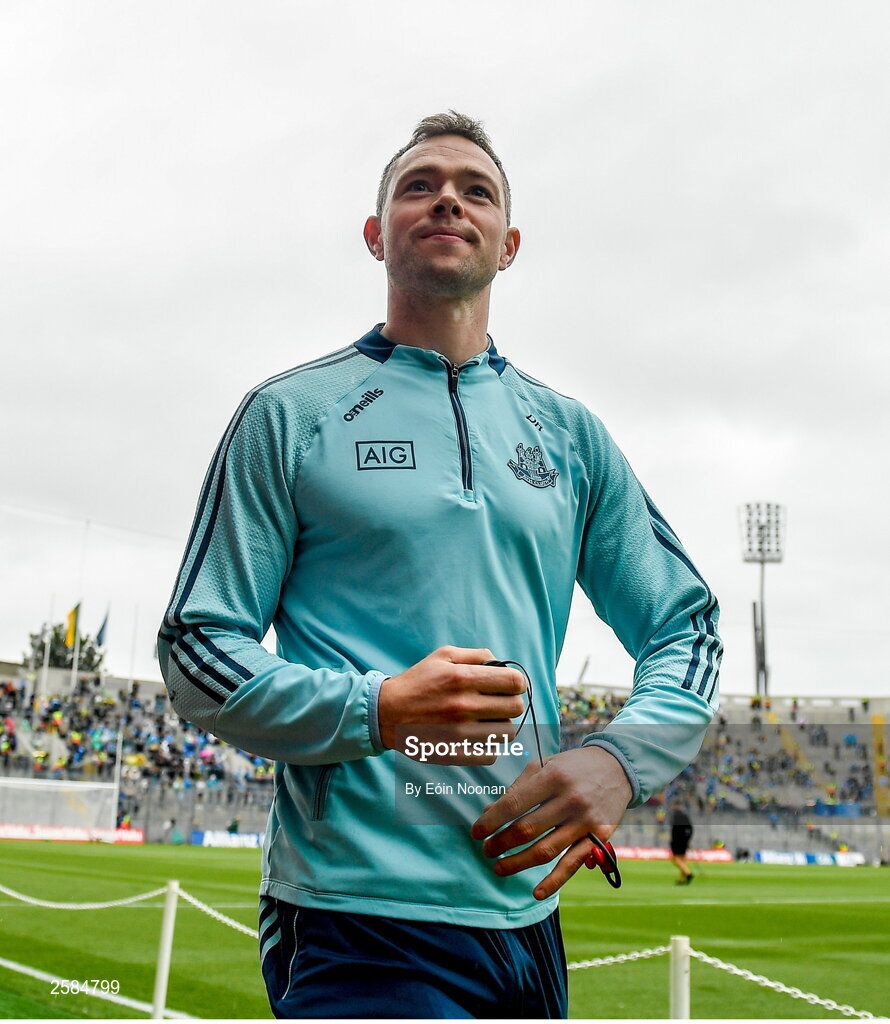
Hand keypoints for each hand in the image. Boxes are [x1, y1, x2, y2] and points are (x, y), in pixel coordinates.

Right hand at [378, 646, 526, 763]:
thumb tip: (501, 663)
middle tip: (497, 702)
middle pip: (515, 707)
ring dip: (500, 725)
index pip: (515, 682)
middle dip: (511, 702)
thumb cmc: (418, 682)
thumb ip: (476, 655)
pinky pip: (491, 753)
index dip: (517, 682)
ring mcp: (461, 732)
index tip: (509, 685)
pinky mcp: (456, 753)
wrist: (387, 713)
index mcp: (463, 678)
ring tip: (486, 720)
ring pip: (507, 732)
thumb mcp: (443, 655)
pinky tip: (476, 736)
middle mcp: (464, 705)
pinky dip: (488, 746)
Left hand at [470, 745, 631, 898]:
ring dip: (517, 863)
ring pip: (545, 850)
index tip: (476, 832)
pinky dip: (553, 881)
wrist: (618, 767)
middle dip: (501, 843)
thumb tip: (489, 811)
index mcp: (552, 777)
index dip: (491, 821)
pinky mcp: (598, 838)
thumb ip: (517, 789)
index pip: (514, 804)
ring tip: (498, 868)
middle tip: (486, 850)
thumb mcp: (544, 766)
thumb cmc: (572, 766)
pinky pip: (572, 864)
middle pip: (527, 829)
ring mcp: (585, 821)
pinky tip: (535, 892)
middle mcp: (570, 799)